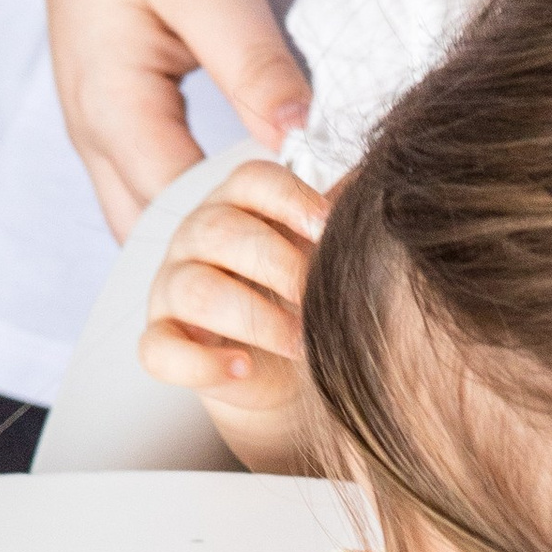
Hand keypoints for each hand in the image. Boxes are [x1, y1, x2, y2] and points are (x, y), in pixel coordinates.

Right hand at [26, 0, 309, 241]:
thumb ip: (255, 66)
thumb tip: (305, 147)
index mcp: (111, 110)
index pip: (186, 216)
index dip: (256, 236)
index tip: (329, 240)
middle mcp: (93, 136)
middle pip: (160, 244)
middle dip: (230, 264)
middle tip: (313, 271)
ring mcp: (98, 129)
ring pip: (152, 226)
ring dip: (213, 242)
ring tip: (291, 250)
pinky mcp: (119, 113)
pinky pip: (155, 191)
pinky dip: (201, 209)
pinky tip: (258, 205)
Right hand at [140, 160, 330, 470]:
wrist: (290, 371)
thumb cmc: (308, 299)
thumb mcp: (330, 254)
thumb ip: (350, 215)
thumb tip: (393, 179)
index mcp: (241, 204)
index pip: (251, 180)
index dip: (289, 200)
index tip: (328, 228)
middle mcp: (199, 239)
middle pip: (221, 232)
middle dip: (278, 266)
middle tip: (318, 297)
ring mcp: (174, 290)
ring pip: (194, 290)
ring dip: (254, 317)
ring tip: (299, 342)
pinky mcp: (163, 342)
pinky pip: (159, 349)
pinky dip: (200, 362)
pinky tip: (241, 367)